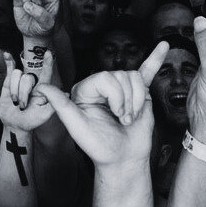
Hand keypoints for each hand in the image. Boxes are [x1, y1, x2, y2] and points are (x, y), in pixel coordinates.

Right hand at [0, 51, 57, 131]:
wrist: (16, 124)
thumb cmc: (31, 120)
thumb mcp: (44, 115)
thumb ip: (53, 104)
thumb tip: (65, 93)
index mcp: (42, 89)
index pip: (46, 74)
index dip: (47, 64)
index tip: (48, 54)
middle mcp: (33, 83)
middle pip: (27, 78)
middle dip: (22, 94)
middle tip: (22, 106)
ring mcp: (21, 81)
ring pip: (17, 75)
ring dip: (14, 91)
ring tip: (15, 102)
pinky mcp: (10, 82)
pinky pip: (10, 68)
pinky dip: (8, 61)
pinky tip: (7, 55)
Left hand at [35, 44, 167, 167]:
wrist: (123, 160)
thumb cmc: (98, 146)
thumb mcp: (77, 127)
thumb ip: (60, 105)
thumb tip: (40, 87)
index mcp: (85, 90)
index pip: (105, 78)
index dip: (116, 95)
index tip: (117, 115)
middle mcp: (102, 86)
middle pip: (121, 76)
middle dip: (127, 101)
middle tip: (124, 120)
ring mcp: (122, 89)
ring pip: (135, 78)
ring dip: (137, 101)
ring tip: (131, 118)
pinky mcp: (138, 93)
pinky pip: (147, 71)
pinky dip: (155, 59)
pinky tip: (164, 46)